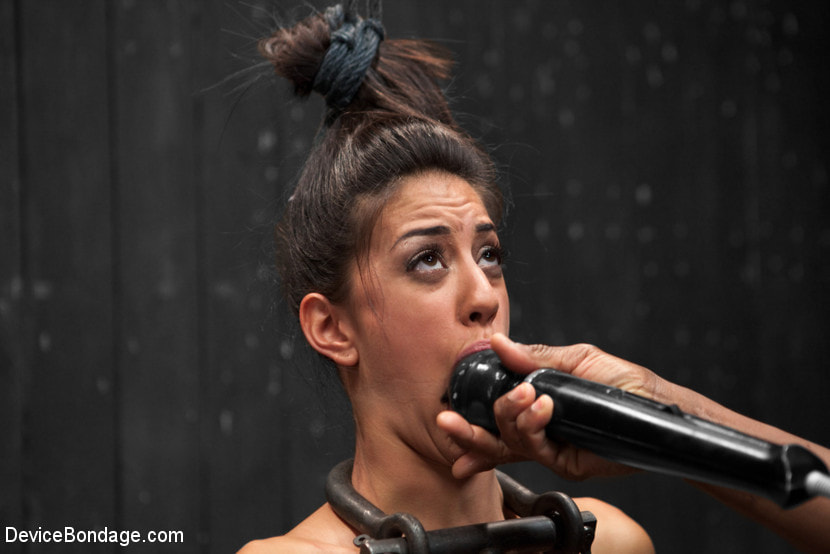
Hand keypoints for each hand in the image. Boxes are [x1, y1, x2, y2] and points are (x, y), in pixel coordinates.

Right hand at [437, 333, 665, 479]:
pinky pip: (535, 450)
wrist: (655, 407)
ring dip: (510, 417)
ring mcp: (550, 447)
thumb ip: (535, 357)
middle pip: (492, 436)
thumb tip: (499, 345)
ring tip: (527, 397)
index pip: (494, 414)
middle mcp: (538, 429)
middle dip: (467, 431)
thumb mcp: (575, 359)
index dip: (468, 419)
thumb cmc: (622, 383)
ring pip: (510, 442)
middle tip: (449, 420)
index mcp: (535, 404)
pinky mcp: (566, 461)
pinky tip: (541, 408)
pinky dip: (532, 427)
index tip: (447, 413)